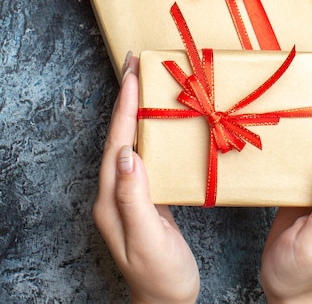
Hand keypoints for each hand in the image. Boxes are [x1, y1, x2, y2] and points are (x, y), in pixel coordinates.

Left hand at [93, 53, 199, 303]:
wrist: (167, 301)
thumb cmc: (161, 275)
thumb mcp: (148, 240)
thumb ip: (135, 198)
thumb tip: (126, 154)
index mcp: (111, 199)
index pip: (116, 144)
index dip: (125, 109)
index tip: (133, 76)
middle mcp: (114, 191)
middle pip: (118, 135)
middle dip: (125, 98)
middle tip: (134, 64)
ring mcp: (129, 192)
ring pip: (130, 140)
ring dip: (135, 109)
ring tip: (144, 81)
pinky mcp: (144, 194)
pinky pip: (144, 151)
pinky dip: (148, 128)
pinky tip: (158, 119)